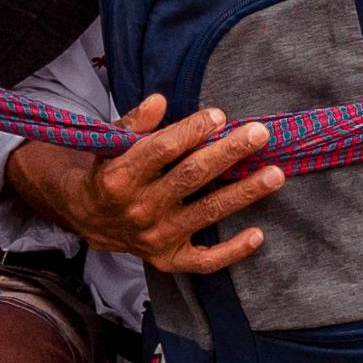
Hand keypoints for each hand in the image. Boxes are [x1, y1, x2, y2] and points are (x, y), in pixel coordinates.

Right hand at [4, 97, 281, 274]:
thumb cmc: (110, 169)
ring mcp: (155, 237)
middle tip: (260, 134)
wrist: (88, 217)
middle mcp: (138, 209)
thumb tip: (159, 101)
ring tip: (274, 174)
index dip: (192, 131)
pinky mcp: (168, 259)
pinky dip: (233, 251)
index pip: (161, 150)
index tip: (219, 115)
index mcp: (120, 177)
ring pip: (206, 212)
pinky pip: (204, 261)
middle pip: (190, 177)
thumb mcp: (112, 141)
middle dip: (228, 153)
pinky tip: (259, 234)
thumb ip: (134, 122)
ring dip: (243, 193)